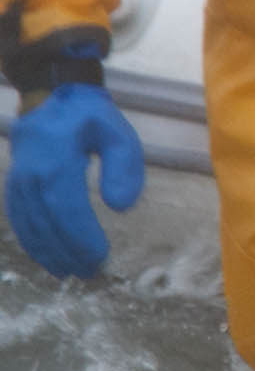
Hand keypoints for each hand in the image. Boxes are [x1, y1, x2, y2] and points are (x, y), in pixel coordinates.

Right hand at [6, 79, 143, 278]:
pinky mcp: (13, 187)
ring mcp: (17, 182)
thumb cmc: (90, 118)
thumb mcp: (118, 133)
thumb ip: (124, 167)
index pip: (67, 208)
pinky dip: (34, 243)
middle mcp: (30, 175)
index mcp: (56, 160)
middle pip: (47, 223)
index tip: (100, 256)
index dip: (81, 237)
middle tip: (91, 272)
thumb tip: (121, 207)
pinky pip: (20, 221)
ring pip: (29, 226)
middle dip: (69, 252)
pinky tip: (50, 257)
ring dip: (50, 253)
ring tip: (73, 272)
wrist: (50, 98)